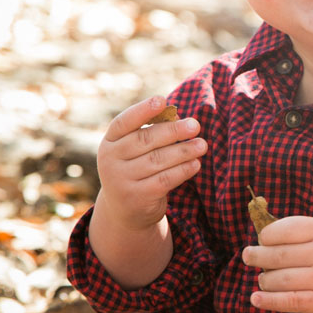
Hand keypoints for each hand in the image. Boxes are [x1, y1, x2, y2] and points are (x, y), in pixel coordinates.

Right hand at [95, 96, 206, 230]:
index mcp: (109, 142)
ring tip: (202, 145)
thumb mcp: (134, 151)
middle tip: (195, 125)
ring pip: (158, 160)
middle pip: (145, 140)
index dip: (143, 110)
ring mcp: (121, 180)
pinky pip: (164, 180)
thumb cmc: (135, 170)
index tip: (163, 100)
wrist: (124, 212)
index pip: (124, 122)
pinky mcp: (137, 197)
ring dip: (183, 150)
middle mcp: (110, 160)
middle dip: (173, 131)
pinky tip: (196, 164)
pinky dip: (182, 170)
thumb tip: (176, 115)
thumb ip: (150, 133)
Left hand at [242, 216, 312, 312]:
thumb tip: (261, 236)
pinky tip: (255, 299)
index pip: (286, 229)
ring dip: (264, 280)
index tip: (262, 239)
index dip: (267, 235)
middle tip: (248, 256)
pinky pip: (288, 302)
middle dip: (256, 256)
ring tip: (263, 279)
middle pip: (278, 255)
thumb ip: (300, 229)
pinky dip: (267, 301)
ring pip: (279, 280)